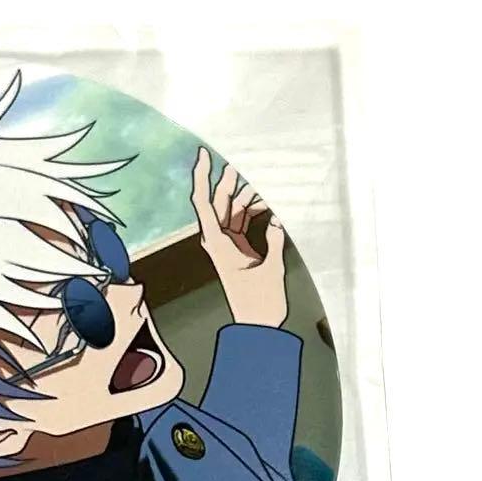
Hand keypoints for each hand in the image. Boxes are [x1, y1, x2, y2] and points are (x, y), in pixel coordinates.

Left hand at [190, 146, 287, 327]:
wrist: (257, 325)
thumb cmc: (260, 303)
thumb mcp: (271, 269)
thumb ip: (275, 241)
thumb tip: (279, 219)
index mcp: (217, 243)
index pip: (204, 203)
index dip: (202, 176)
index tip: (204, 155)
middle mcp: (218, 240)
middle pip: (219, 201)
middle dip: (231, 180)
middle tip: (245, 160)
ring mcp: (227, 243)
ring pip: (233, 209)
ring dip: (247, 195)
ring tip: (265, 182)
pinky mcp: (238, 247)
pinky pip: (242, 220)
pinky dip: (254, 209)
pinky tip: (269, 201)